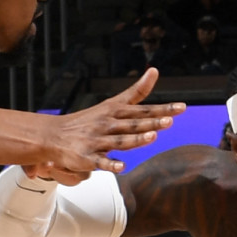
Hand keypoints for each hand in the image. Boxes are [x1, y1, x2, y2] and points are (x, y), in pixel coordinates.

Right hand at [29, 69, 183, 182]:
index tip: (182, 108)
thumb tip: (154, 71)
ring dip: (136, 139)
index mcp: (115, 111)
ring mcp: (97, 140)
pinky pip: (100, 161)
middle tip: (170, 121)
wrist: (53, 135)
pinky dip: (110, 163)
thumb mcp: (112, 103)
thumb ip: (136, 92)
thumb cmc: (88, 120)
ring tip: (152, 137)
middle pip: (134, 124)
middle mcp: (108, 124)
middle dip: (152, 123)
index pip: (143, 110)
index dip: (162, 109)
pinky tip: (122, 166)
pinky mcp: (87, 157)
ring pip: (120, 140)